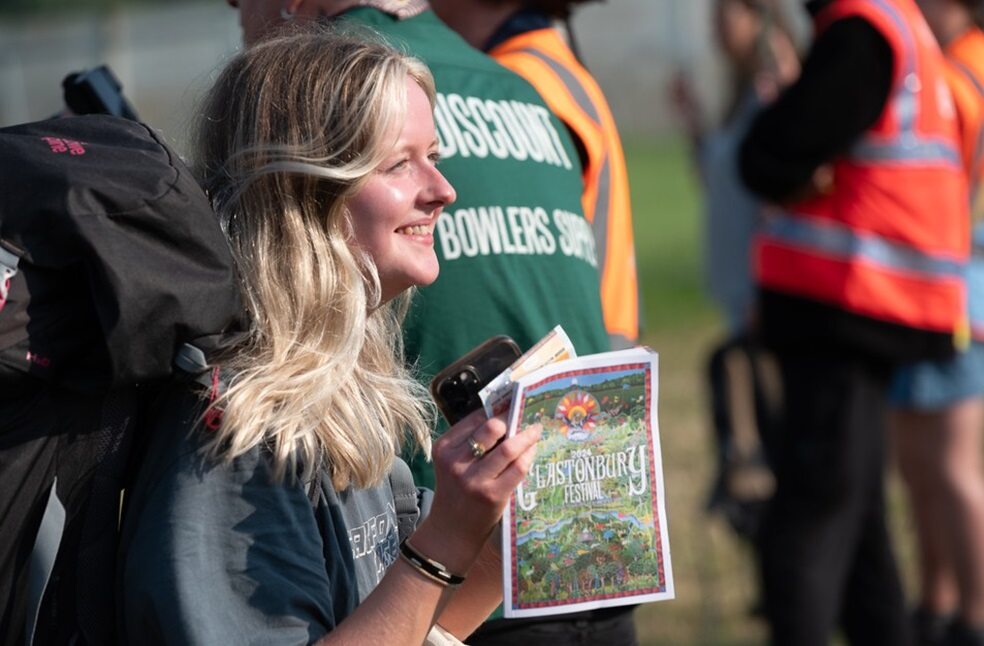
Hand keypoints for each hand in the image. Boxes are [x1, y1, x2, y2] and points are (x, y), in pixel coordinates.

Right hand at [411, 409, 540, 573]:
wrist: (450, 532)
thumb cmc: (456, 493)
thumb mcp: (452, 464)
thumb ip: (470, 443)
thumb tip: (504, 416)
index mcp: (444, 448)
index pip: (475, 419)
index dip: (496, 409)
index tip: (511, 403)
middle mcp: (456, 462)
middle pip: (492, 428)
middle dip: (511, 419)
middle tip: (523, 415)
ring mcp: (474, 480)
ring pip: (509, 448)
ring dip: (527, 436)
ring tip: (535, 430)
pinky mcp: (492, 495)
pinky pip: (518, 468)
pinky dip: (529, 455)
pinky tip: (532, 450)